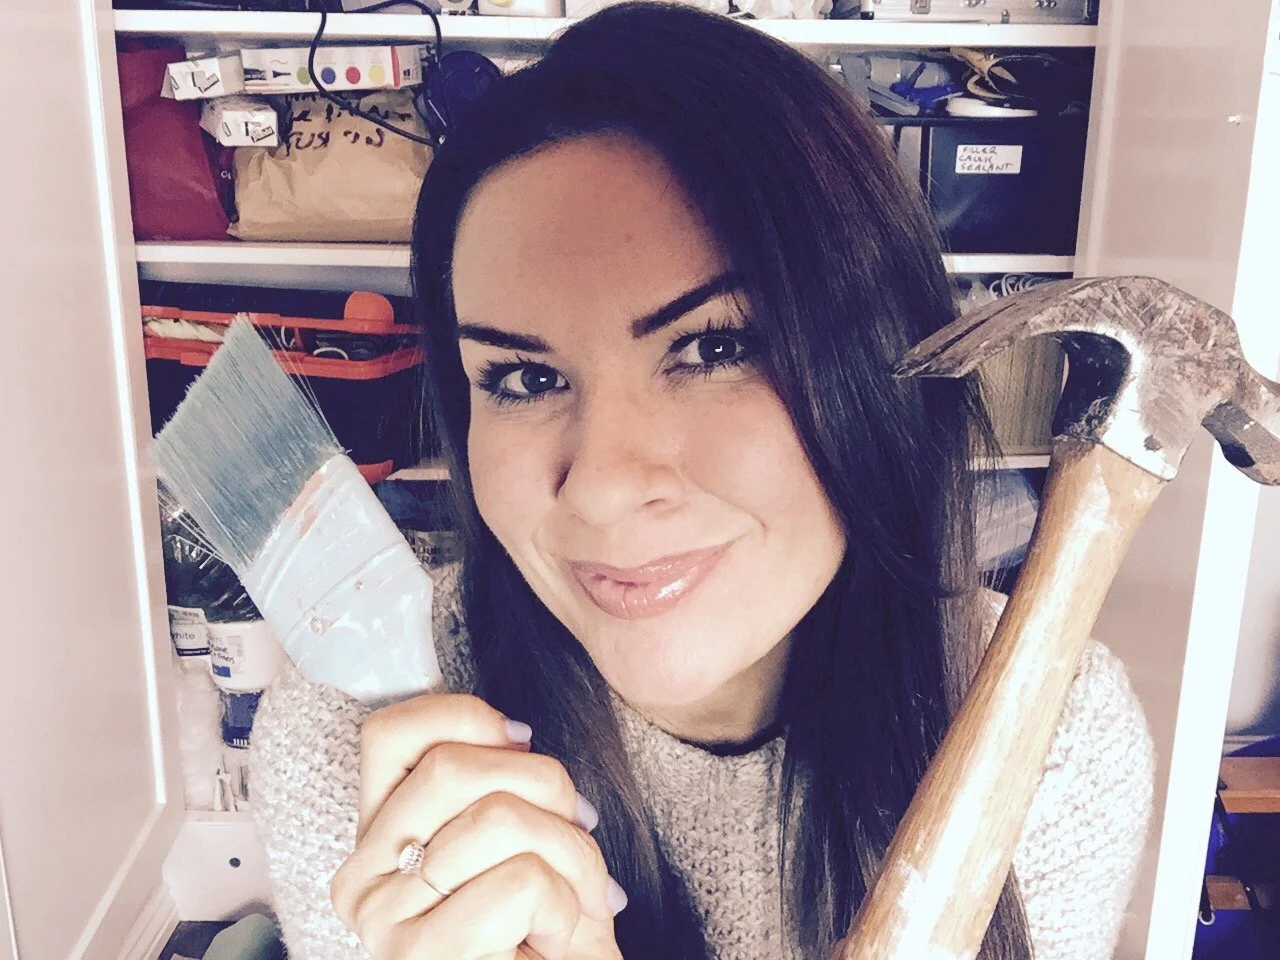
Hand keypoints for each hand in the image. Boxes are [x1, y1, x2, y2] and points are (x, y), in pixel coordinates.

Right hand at [330, 693, 626, 959]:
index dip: (469, 719)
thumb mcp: (522, 839)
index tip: (522, 746)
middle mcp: (363, 879)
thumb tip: (515, 735)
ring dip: (572, 852)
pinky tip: (558, 938)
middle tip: (577, 836)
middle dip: (547, 789)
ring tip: (578, 898)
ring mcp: (385, 925)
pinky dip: (567, 903)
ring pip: (494, 816)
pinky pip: (520, 882)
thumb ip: (500, 781)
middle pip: (453, 766)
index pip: (390, 733)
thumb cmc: (544, 936)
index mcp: (377, 840)